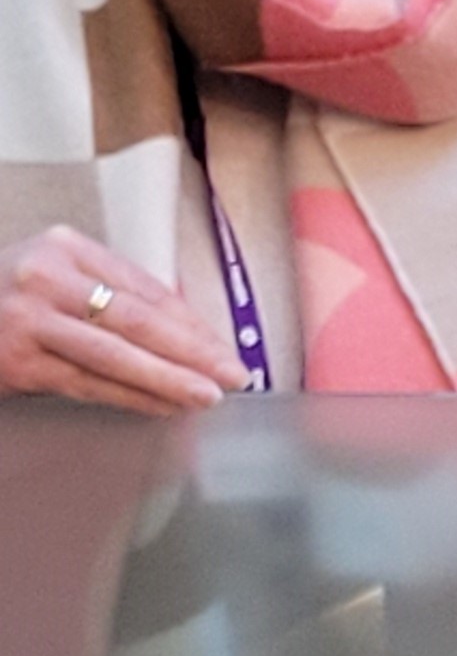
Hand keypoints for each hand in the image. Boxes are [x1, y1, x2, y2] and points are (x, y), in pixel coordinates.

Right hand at [0, 226, 247, 414]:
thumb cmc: (3, 301)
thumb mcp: (50, 278)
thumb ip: (105, 294)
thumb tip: (183, 331)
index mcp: (65, 248)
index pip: (144, 288)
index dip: (191, 322)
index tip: (225, 346)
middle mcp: (46, 277)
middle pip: (137, 318)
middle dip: (192, 350)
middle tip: (234, 373)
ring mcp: (27, 320)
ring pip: (115, 354)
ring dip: (167, 379)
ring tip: (207, 395)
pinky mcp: (16, 361)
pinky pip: (85, 383)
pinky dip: (129, 396)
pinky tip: (161, 407)